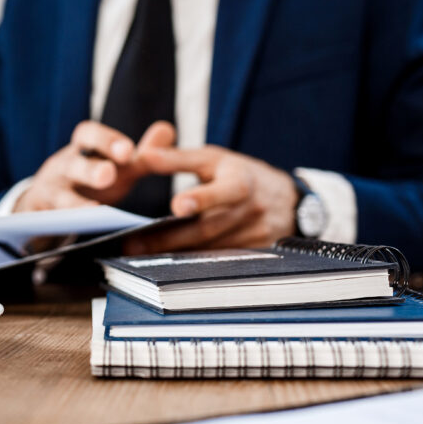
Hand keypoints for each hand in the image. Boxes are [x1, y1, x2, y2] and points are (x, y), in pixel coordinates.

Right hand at [13, 121, 173, 211]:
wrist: (48, 205)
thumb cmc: (90, 182)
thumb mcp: (117, 167)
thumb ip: (142, 153)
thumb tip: (167, 128)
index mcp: (82, 150)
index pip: (88, 135)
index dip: (106, 142)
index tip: (128, 151)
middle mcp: (63, 167)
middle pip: (73, 164)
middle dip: (91, 170)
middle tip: (109, 175)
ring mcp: (50, 192)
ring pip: (59, 196)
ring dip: (75, 203)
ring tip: (95, 211)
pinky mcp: (43, 217)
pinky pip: (49, 221)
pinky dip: (63, 224)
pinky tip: (79, 230)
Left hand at [125, 143, 297, 252]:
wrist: (288, 202)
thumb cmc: (239, 175)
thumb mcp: (215, 159)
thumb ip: (178, 158)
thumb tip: (143, 155)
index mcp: (241, 181)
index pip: (224, 190)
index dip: (203, 197)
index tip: (178, 205)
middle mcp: (250, 211)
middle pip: (208, 228)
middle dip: (169, 238)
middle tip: (134, 243)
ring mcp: (255, 237)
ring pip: (210, 250)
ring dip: (175, 255)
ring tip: (140, 256)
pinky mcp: (253, 256)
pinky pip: (218, 263)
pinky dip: (192, 265)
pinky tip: (165, 268)